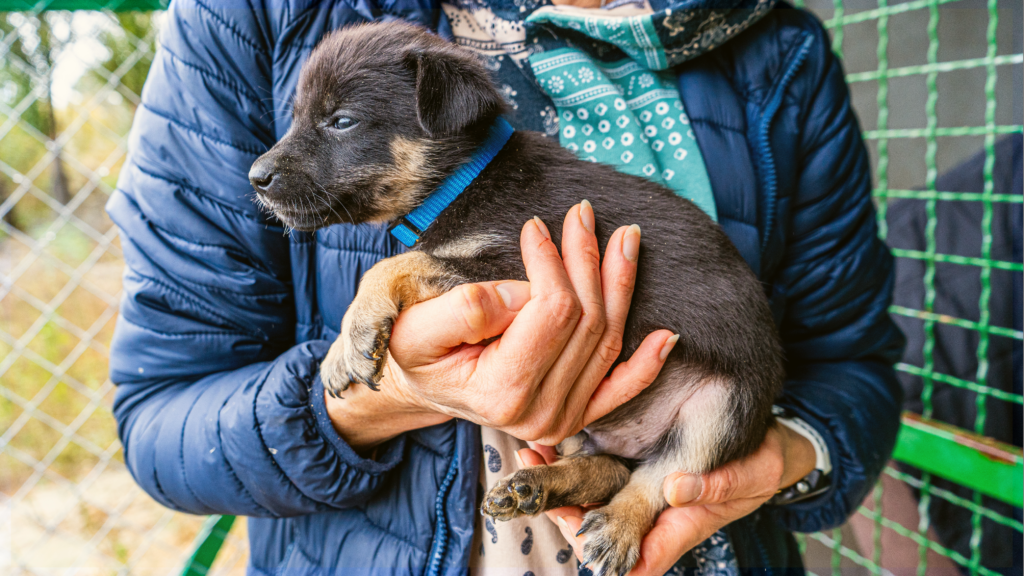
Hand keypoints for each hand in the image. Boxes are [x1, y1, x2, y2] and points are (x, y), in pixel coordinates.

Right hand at [327, 201, 677, 449]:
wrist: (412, 381)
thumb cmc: (411, 347)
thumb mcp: (414, 322)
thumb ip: (464, 309)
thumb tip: (522, 293)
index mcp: (502, 392)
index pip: (551, 313)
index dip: (551, 262)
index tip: (536, 225)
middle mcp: (540, 413)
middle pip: (586, 323)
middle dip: (587, 260)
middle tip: (584, 214)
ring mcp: (562, 419)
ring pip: (608, 341)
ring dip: (620, 286)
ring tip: (625, 238)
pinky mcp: (574, 414)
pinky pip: (620, 389)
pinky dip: (646, 363)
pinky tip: (665, 334)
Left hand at [523, 422, 817, 574]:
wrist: (764, 445)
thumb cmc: (758, 470)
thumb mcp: (746, 477)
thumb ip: (716, 486)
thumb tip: (675, 488)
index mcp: (673, 528)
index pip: (628, 558)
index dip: (596, 547)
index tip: (572, 526)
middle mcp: (648, 515)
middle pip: (593, 529)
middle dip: (560, 508)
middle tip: (529, 479)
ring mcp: (637, 490)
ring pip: (587, 499)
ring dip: (556, 483)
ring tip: (528, 455)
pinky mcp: (632, 465)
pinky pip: (595, 469)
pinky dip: (569, 456)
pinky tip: (548, 440)